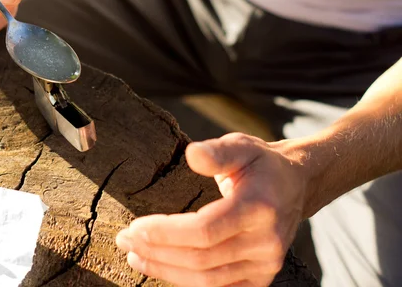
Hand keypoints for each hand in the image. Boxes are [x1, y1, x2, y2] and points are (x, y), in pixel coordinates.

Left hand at [116, 133, 307, 286]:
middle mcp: (266, 242)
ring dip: (165, 269)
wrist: (296, 186)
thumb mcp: (241, 146)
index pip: (204, 230)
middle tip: (124, 239)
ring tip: (135, 254)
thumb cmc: (260, 164)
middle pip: (201, 259)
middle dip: (157, 251)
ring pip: (206, 280)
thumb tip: (192, 153)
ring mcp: (265, 265)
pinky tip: (161, 267)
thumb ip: (216, 152)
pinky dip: (185, 280)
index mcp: (258, 207)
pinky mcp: (261, 278)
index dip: (166, 233)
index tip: (134, 226)